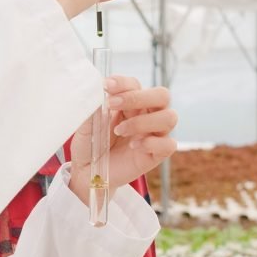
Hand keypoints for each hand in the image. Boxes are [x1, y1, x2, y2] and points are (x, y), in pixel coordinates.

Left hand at [68, 76, 177, 204]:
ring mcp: (154, 134)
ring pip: (169, 117)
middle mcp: (147, 115)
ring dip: (142, 121)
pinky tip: (133, 146)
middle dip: (138, 97)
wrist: (89, 172)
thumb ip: (94, 107)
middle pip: (162, 95)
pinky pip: (169, 144)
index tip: (106, 86)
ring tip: (119, 131)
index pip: (136, 84)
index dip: (123, 83)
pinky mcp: (156, 154)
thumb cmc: (90, 144)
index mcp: (130, 103)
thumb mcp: (86, 124)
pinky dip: (151, 143)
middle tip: (113, 104)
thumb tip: (96, 90)